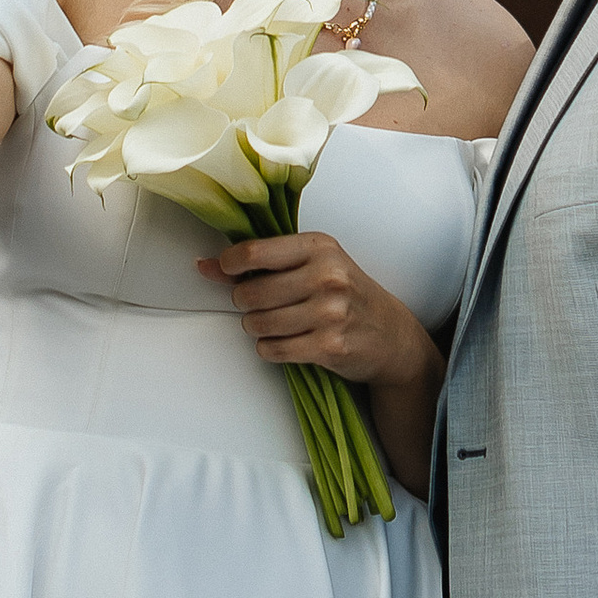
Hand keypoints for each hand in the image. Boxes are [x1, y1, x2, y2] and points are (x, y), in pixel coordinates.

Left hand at [195, 230, 439, 391]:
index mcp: (320, 247)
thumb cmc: (346, 294)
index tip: (225, 271)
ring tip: (271, 324)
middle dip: (244, 302)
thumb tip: (204, 265)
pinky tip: (284, 342)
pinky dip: (270, 349)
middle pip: (251, 292)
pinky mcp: (330, 346)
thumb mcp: (314, 265)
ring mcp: (331, 312)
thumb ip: (262, 262)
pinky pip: (273, 350)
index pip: (255, 251)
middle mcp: (327, 276)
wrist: (392, 336)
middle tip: (257, 304)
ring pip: (258, 323)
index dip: (229, 264)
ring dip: (256, 328)